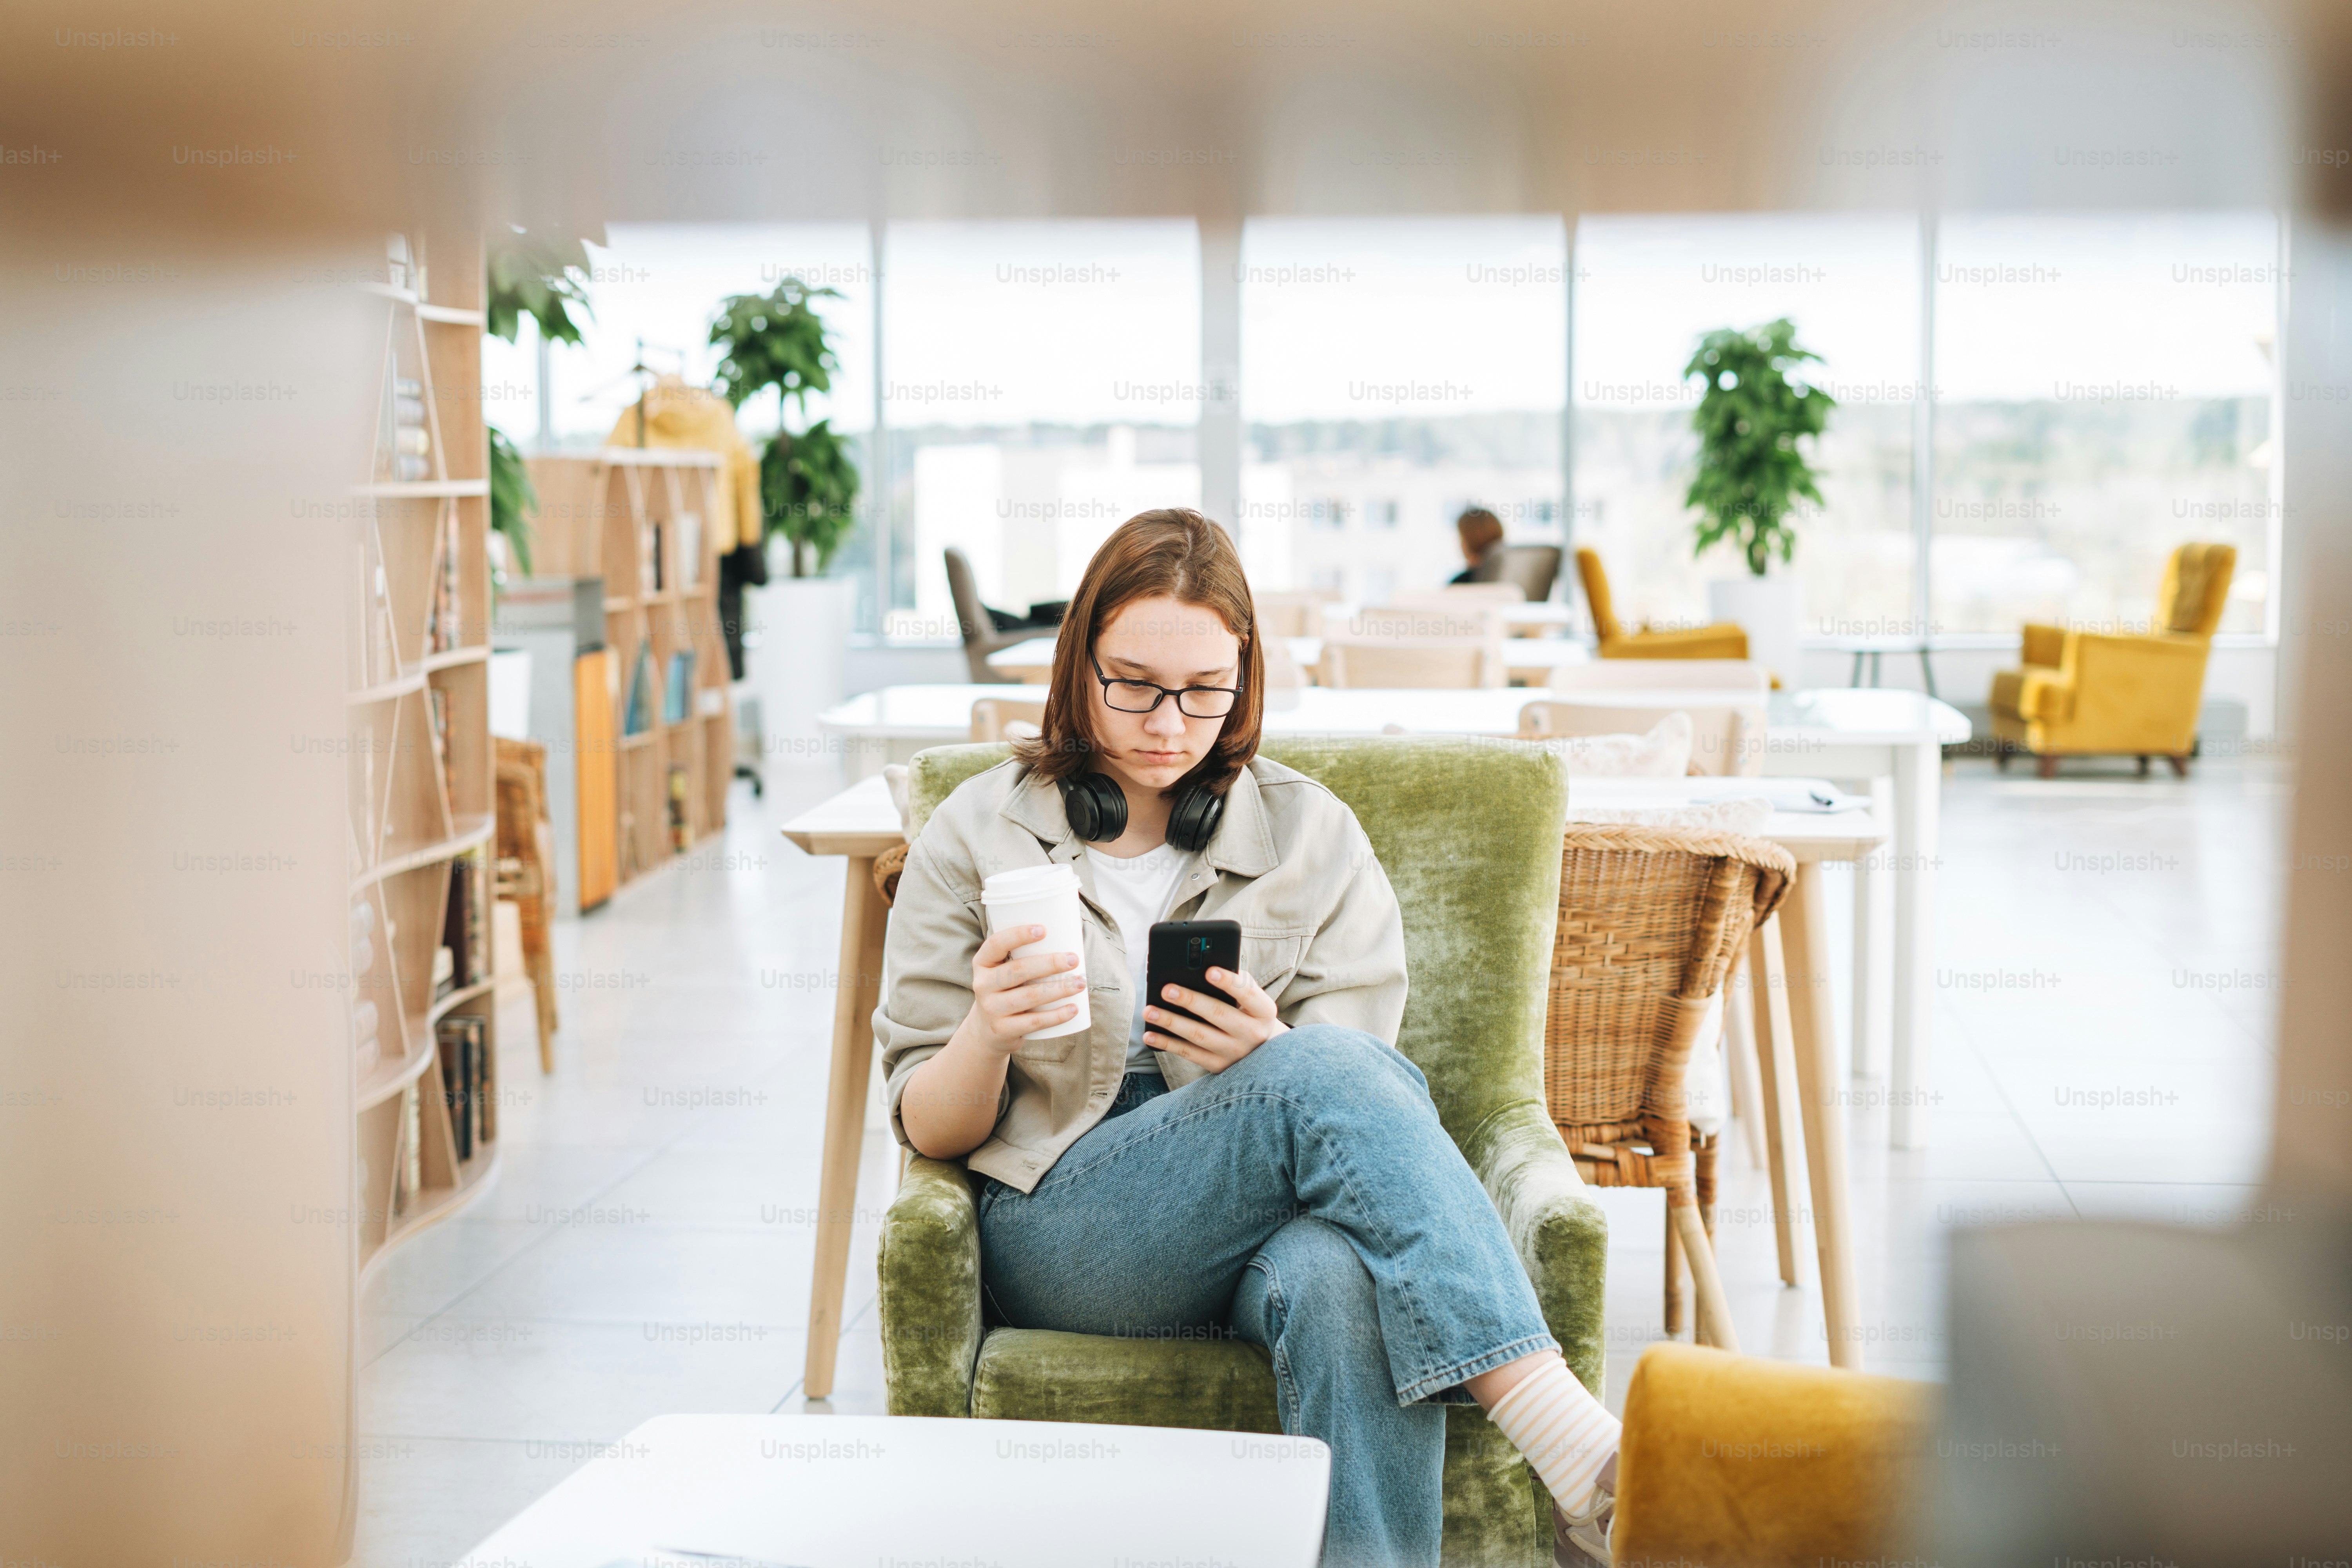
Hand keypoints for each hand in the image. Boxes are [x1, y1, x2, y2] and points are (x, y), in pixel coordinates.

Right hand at [959, 924, 1084, 1053]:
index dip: (1018, 935)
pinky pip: (1034, 1022)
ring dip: (1059, 989)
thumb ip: (1022, 957)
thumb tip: (1066, 938)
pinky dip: (1056, 1015)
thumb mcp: (1002, 971)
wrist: (986, 1030)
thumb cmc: (1005, 991)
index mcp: (983, 963)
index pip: (996, 944)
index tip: (1044, 930)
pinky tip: (1073, 1009)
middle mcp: (982, 984)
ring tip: (1080, 983)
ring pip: (1029, 996)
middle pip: (1018, 970)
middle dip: (1049, 963)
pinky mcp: (1003, 1029)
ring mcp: (991, 1009)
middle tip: (1073, 960)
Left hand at [1143, 967, 1287, 1073]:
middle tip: (1167, 989)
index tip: (1209, 971)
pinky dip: (1167, 1044)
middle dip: (1191, 1001)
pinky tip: (1150, 1035)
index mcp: (1264, 1011)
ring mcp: (1234, 1053)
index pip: (1248, 994)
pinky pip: (1189, 1054)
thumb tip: (1202, 970)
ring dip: (1172, 1022)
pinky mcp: (1218, 1066)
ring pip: (1199, 1036)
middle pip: (1219, 1015)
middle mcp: (1252, 1034)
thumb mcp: (1253, 1001)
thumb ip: (1236, 985)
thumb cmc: (1250, 1014)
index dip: (1229, 982)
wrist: (1263, 1053)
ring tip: (1150, 1011)